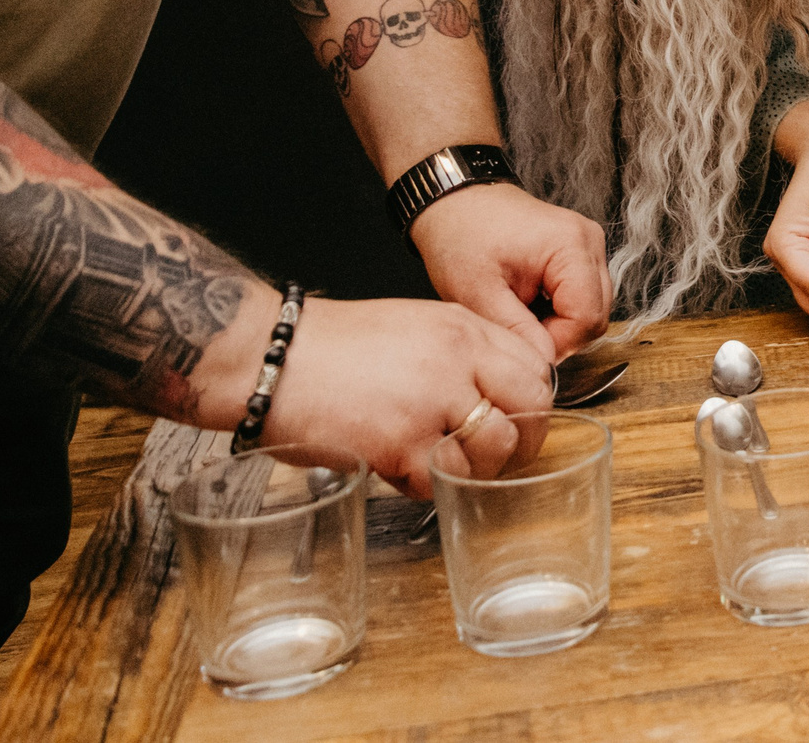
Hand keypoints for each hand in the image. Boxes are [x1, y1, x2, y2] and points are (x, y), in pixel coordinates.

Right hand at [260, 295, 555, 497]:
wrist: (272, 357)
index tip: (521, 420)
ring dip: (476, 468)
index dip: (534, 402)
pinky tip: (406, 469)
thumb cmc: (334, 345)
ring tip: (446, 465)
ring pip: (494, 450)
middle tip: (504, 457)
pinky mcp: (400, 444)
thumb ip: (463, 352)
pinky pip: (442, 479)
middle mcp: (456, 360)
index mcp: (463, 328)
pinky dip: (429, 484)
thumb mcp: (416, 325)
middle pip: (530, 407)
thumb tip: (500, 389)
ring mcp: (430, 402)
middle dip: (525, 440)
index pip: (536, 368)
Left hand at [411, 182, 610, 363]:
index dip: (556, 343)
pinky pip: (584, 296)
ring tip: (519, 315)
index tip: (521, 347)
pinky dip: (559, 310)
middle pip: (596, 315)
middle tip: (517, 332)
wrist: (455, 202)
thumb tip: (543, 366)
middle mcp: (590, 242)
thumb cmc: (461, 236)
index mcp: (571, 246)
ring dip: (559, 324)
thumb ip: (515, 332)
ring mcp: (589, 245)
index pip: (587, 318)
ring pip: (592, 309)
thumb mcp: (477, 292)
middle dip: (558, 336)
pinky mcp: (581, 252)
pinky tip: (529, 303)